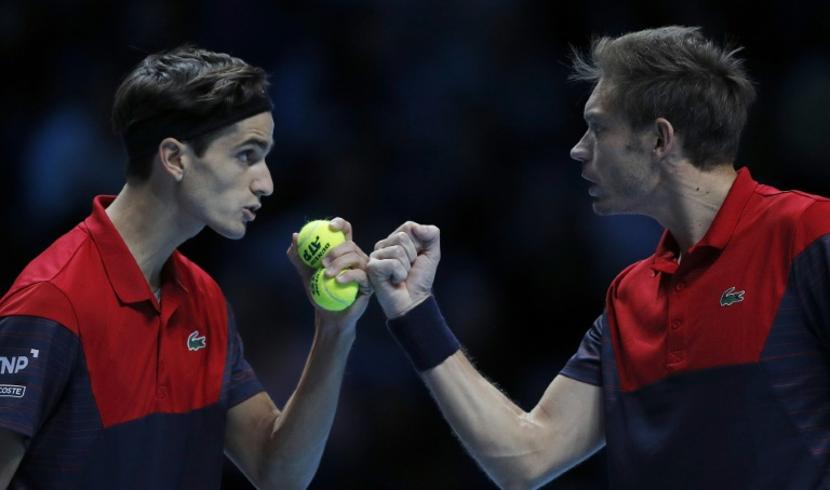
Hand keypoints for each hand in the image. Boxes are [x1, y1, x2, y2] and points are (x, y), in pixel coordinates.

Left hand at [287, 218, 372, 332]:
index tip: (330, 227)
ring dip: (339, 263)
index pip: (346, 231)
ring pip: (356, 257)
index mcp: (344, 251)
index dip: (340, 224)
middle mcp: (357, 258)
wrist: (328, 316)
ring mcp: (365, 270)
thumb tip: (295, 235)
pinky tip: (338, 281)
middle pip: (350, 244)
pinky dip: (348, 275)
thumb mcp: (305, 274)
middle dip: (336, 250)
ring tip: (326, 274)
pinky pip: (361, 274)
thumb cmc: (319, 293)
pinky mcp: (369, 283)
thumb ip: (299, 257)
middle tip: (322, 262)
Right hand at [367, 221, 439, 318]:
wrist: (414, 301)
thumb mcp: (432, 253)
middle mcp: (383, 246)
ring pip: (397, 250)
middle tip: (408, 269)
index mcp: (394, 240)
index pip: (408, 226)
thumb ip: (431, 234)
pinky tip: (395, 281)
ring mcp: (375, 256)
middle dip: (412, 255)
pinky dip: (400, 274)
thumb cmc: (419, 279)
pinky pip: (393, 263)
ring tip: (401, 276)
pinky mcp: (372, 267)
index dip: (418, 243)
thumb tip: (416, 226)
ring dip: (406, 267)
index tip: (417, 258)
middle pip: (402, 237)